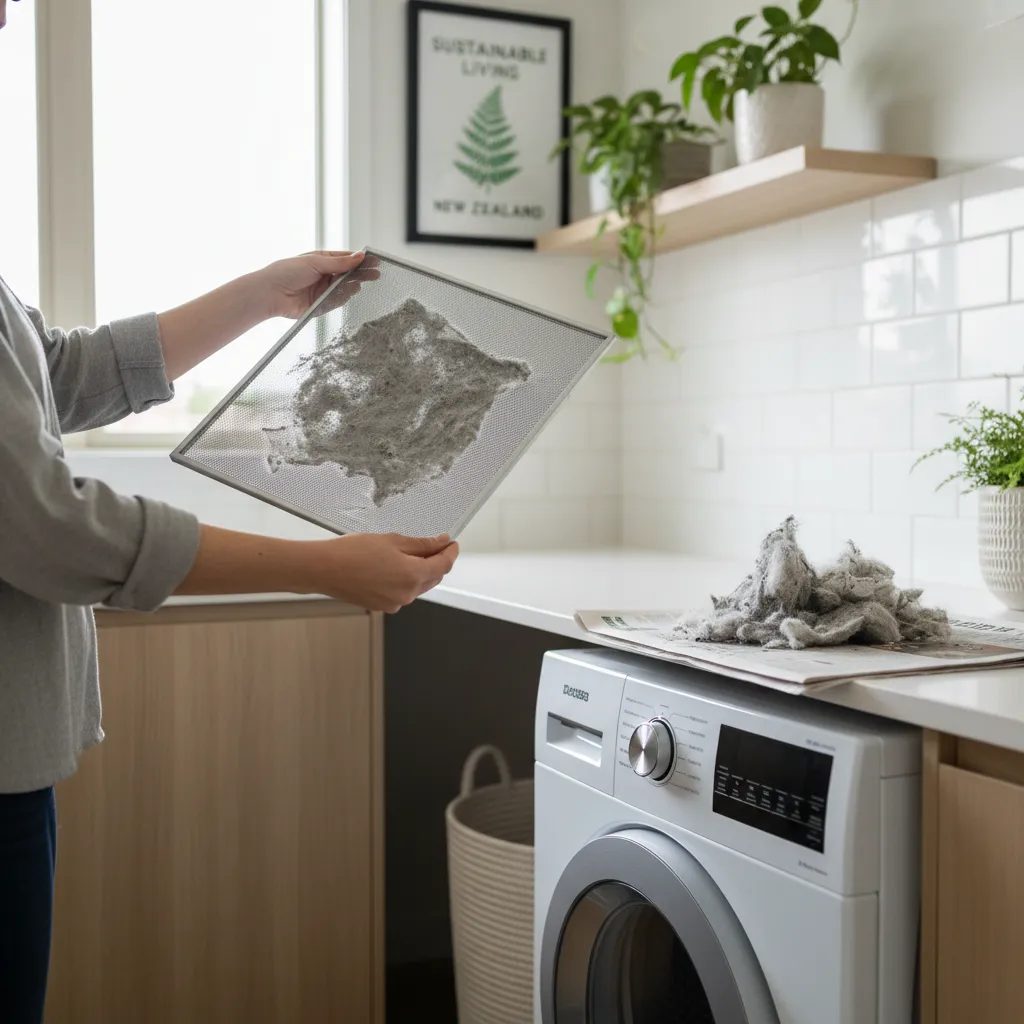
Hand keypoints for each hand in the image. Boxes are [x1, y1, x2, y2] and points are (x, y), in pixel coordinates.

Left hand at [255, 250, 379, 319]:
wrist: (270, 293)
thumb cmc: (287, 271)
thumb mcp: (315, 262)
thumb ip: (339, 262)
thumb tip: (359, 256)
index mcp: (321, 260)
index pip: (345, 258)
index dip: (360, 259)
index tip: (374, 259)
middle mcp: (323, 275)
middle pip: (348, 274)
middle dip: (362, 273)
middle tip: (376, 273)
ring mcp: (323, 290)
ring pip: (344, 288)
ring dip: (353, 285)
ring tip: (361, 283)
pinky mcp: (321, 305)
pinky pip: (337, 301)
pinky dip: (343, 297)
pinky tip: (350, 292)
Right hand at [304, 533, 458, 612]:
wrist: (324, 569)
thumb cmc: (353, 552)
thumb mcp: (393, 540)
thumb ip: (422, 544)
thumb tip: (441, 542)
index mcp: (412, 575)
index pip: (444, 565)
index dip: (451, 553)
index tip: (452, 543)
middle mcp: (407, 594)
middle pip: (433, 577)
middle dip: (437, 561)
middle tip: (434, 544)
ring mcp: (395, 603)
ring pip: (418, 586)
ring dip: (420, 571)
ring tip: (409, 553)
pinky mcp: (383, 606)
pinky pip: (402, 592)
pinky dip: (405, 580)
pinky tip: (393, 567)